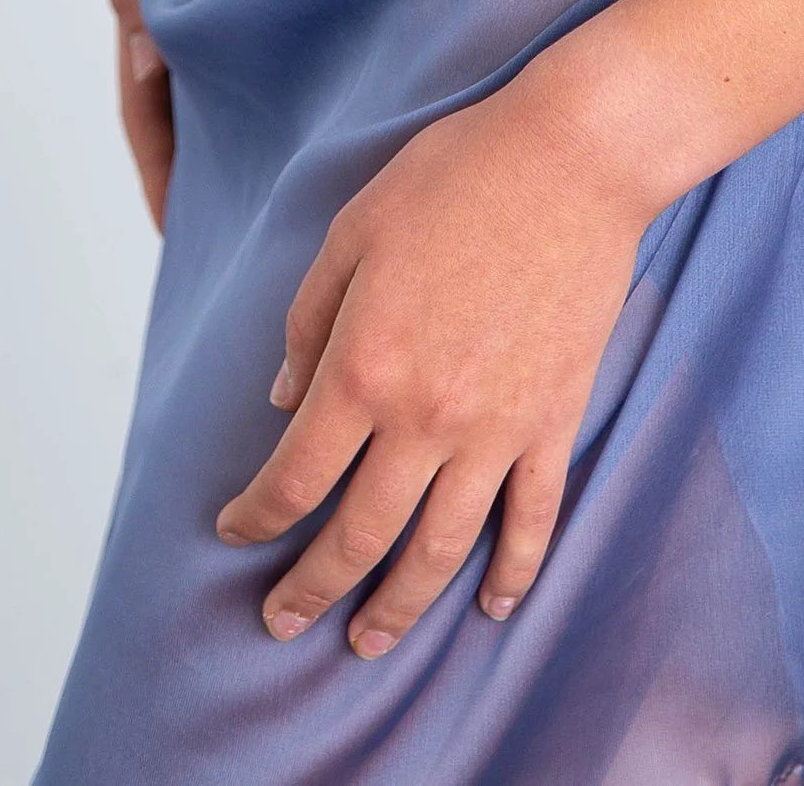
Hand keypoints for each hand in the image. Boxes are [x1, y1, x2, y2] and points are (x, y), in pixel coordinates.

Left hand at [213, 78, 655, 658]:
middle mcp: (426, 417)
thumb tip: (280, 399)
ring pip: (440, 550)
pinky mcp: (554, 423)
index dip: (256, 516)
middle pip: (359, 535)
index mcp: (364, 366)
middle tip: (281, 621)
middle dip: (311, 588)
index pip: (295, 476)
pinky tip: (492, 607)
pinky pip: (532, 520)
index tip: (233, 531)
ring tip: (366, 643)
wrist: (570, 159)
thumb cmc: (454, 177)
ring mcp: (497, 430)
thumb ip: (308, 320)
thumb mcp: (353, 230)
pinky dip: (514, 573)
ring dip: (399, 608)